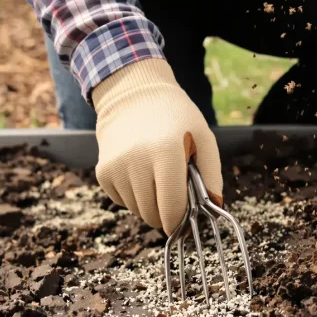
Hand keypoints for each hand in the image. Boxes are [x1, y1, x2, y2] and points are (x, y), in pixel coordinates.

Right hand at [92, 59, 222, 235]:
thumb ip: (212, 176)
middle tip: (176, 194)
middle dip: (167, 213)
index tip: (187, 221)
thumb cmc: (177, 118)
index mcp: (165, 153)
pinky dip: (135, 196)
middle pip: (153, 215)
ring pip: (138, 211)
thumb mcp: (204, 139)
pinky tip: (141, 173)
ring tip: (159, 178)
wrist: (133, 95)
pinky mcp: (102, 173)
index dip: (181, 221)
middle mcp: (135, 162)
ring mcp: (115, 168)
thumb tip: (214, 209)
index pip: (171, 208)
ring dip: (152, 205)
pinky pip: (123, 202)